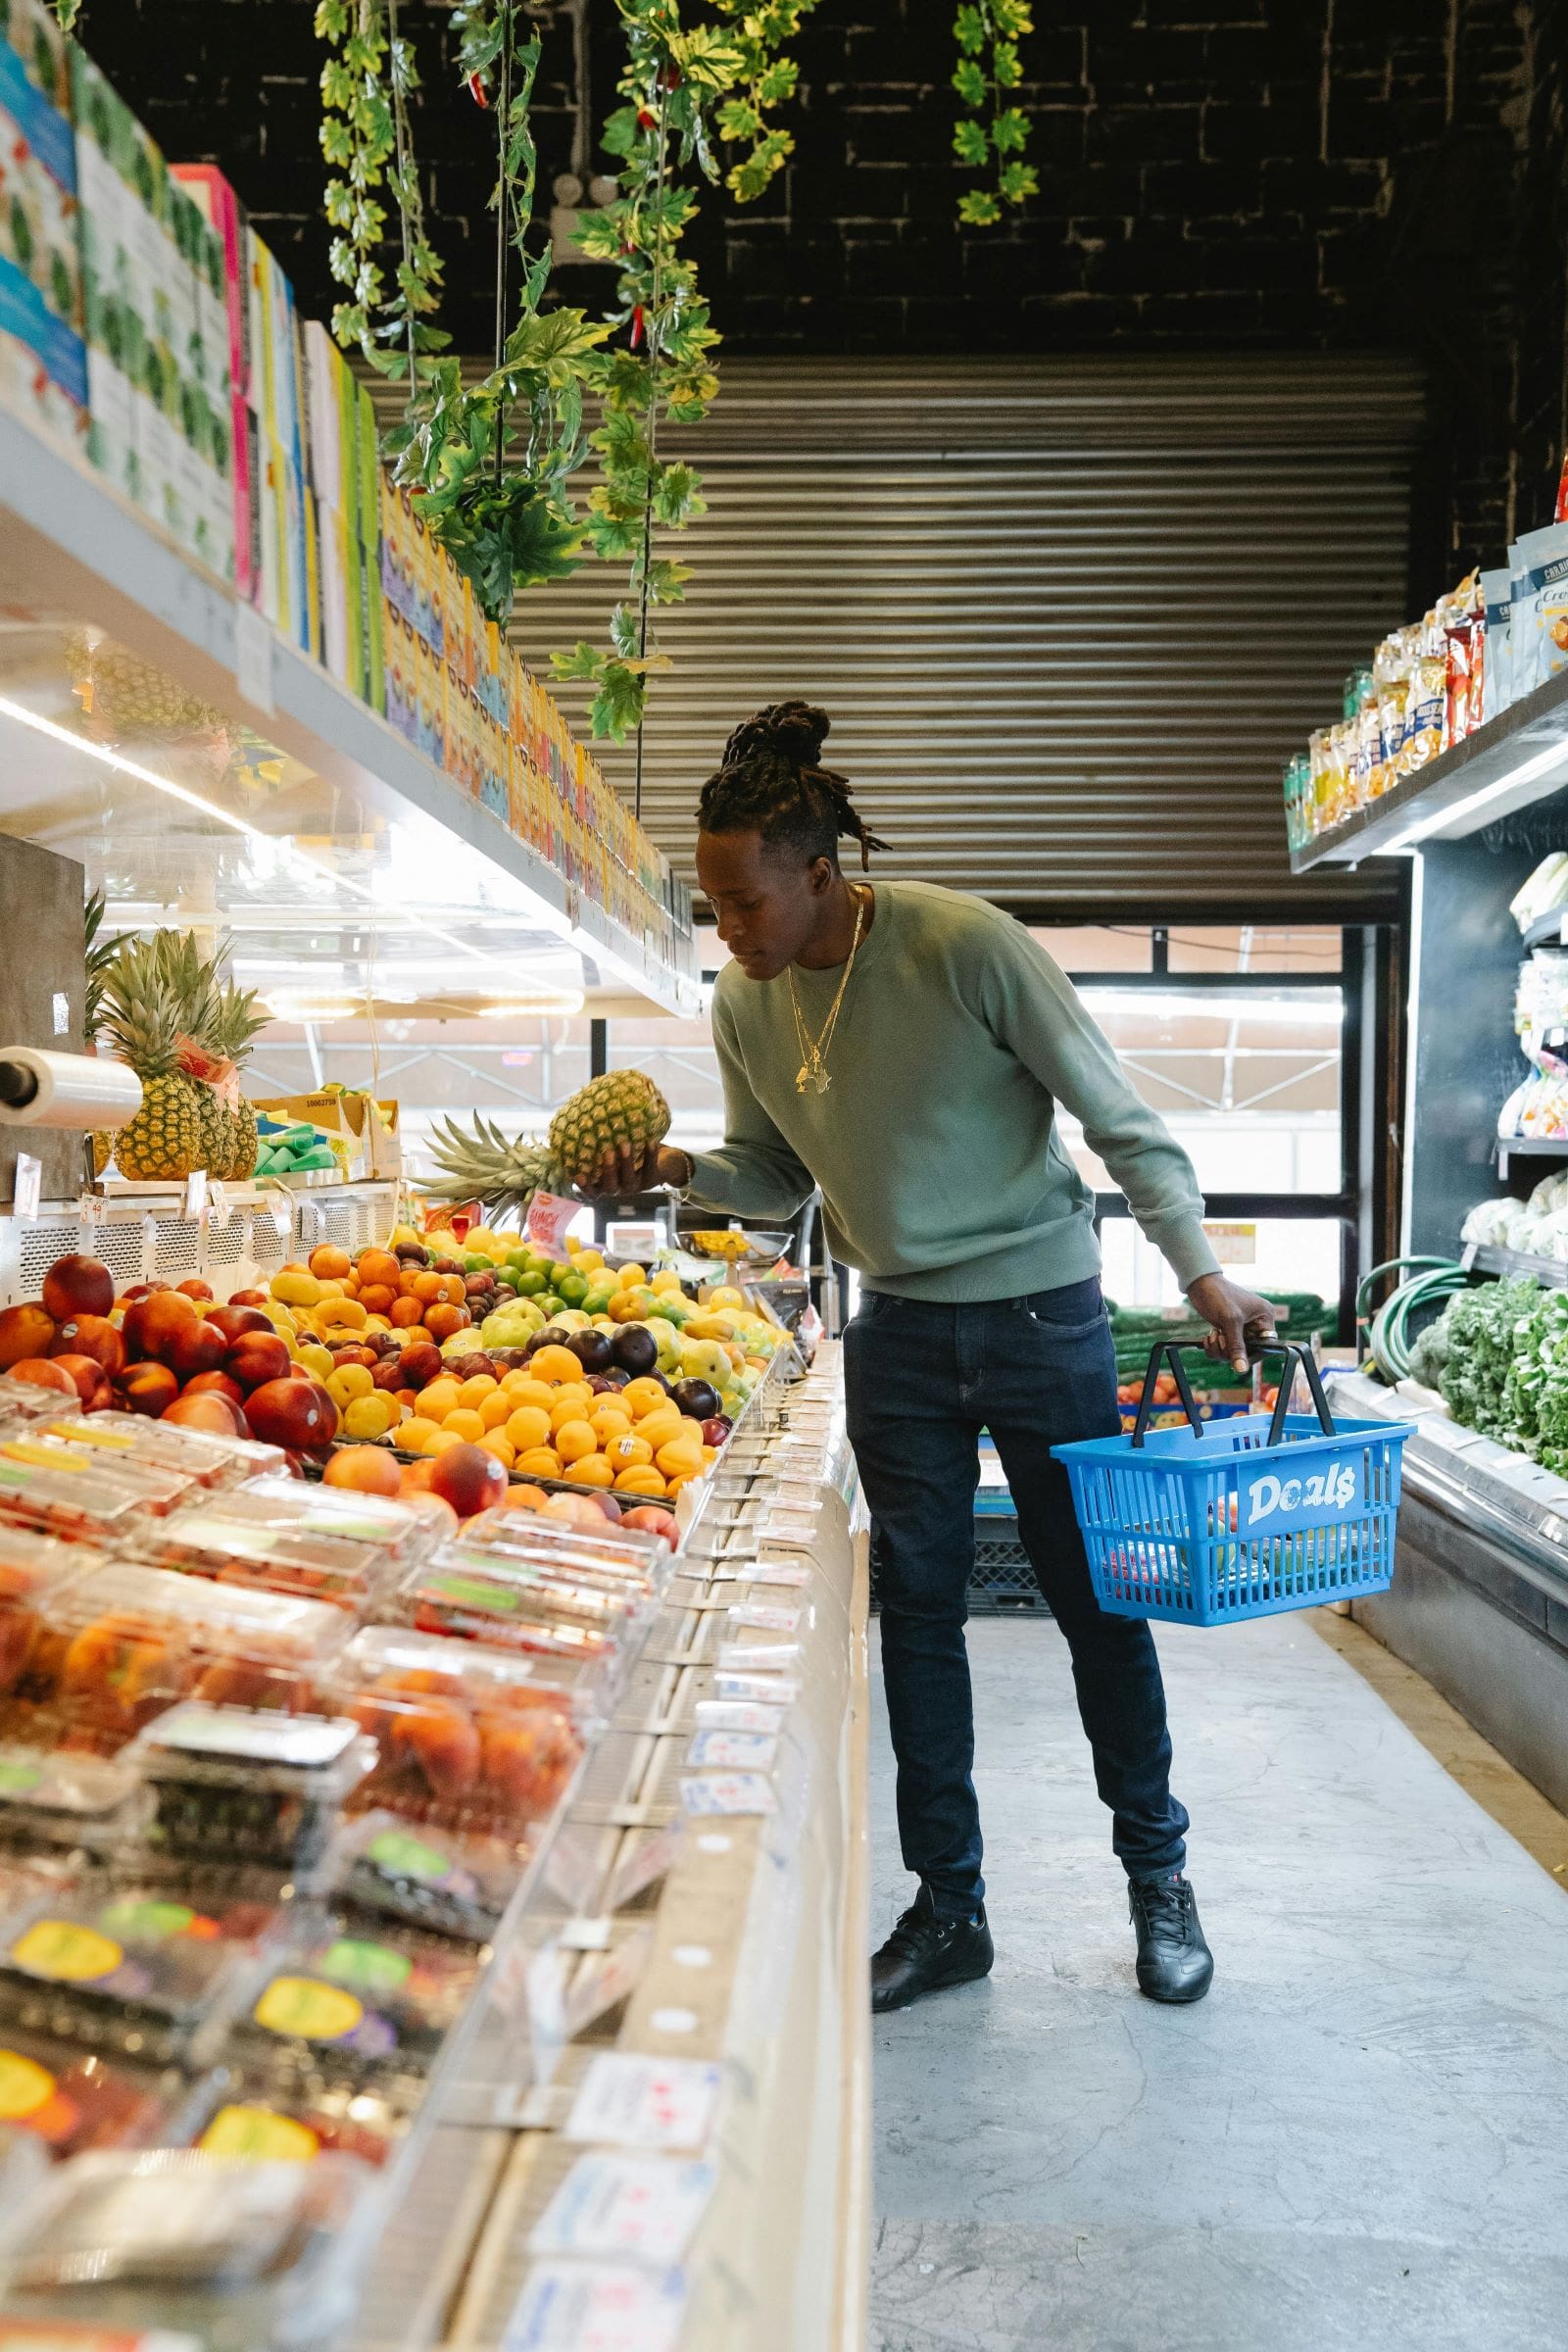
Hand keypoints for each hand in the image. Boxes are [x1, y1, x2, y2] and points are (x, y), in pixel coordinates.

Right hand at [576, 1142, 693, 1201]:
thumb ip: (601, 1144)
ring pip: (629, 1181)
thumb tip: (581, 1121)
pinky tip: (650, 1141)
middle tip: (607, 1153)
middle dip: (608, 1170)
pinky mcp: (652, 1181)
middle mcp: (620, 1189)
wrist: (664, 1163)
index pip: (593, 1192)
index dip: (585, 1187)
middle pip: (610, 1187)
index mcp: (607, 1184)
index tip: (578, 1175)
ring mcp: (636, 1187)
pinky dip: (650, 1155)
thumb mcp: (615, 1150)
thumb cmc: (631, 1152)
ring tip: (625, 1144)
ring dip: (626, 1162)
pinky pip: (650, 1169)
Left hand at [1186, 1272, 1276, 1376]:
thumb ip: (1236, 1346)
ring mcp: (1242, 1327)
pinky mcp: (1229, 1329)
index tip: (1237, 1360)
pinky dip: (1215, 1346)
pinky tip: (1209, 1336)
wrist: (1199, 1284)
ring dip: (1220, 1349)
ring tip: (1212, 1335)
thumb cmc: (1219, 1295)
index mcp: (1265, 1317)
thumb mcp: (1230, 1321)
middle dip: (1230, 1350)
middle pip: (1248, 1351)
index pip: (1265, 1346)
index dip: (1251, 1355)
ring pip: (1234, 1352)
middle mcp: (1256, 1323)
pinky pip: (1225, 1347)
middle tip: (1220, 1340)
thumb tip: (1241, 1369)